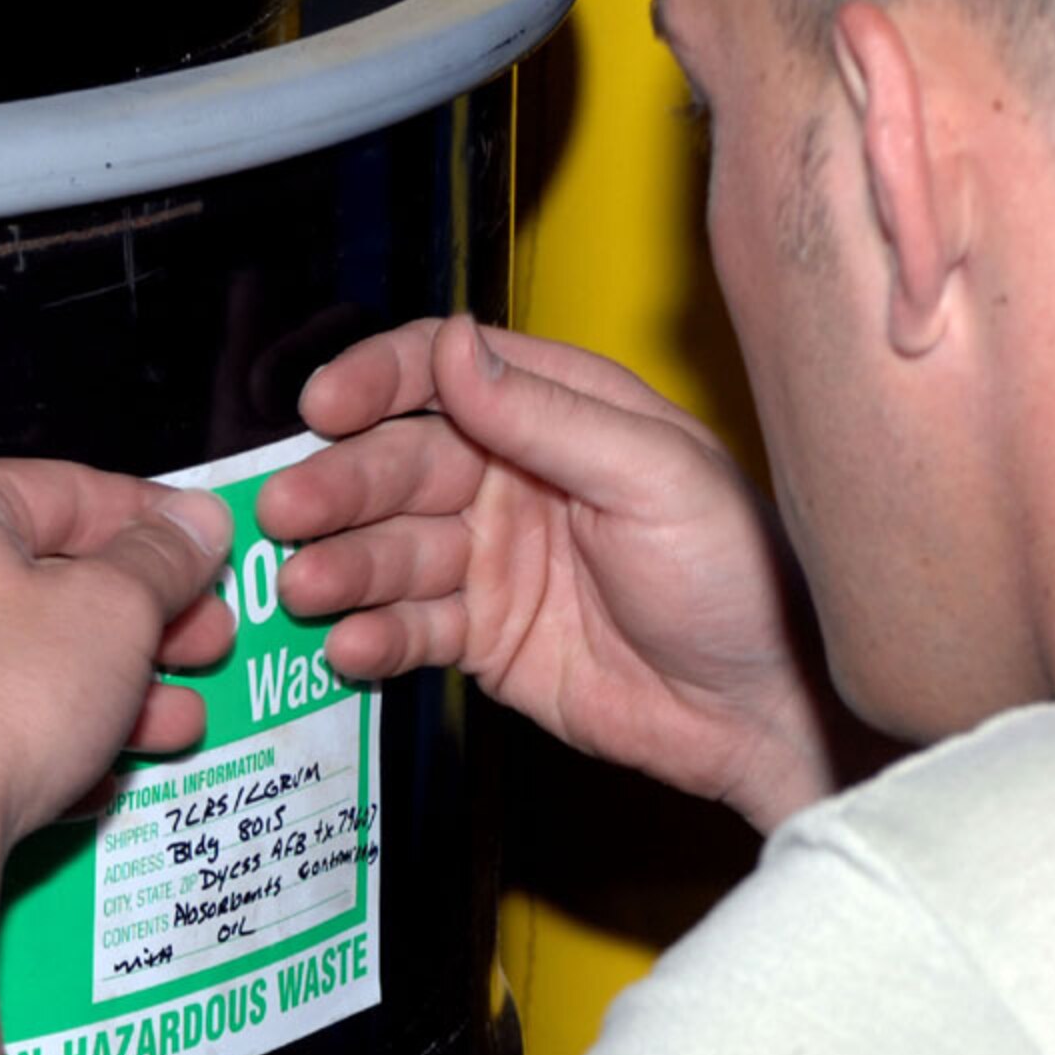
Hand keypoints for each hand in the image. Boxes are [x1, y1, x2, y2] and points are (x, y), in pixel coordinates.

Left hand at [0, 458, 235, 865]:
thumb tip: (197, 519)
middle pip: (46, 580)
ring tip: (177, 726)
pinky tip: (100, 777)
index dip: (157, 521)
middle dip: (145, 622)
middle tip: (208, 646)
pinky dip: (48, 739)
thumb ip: (163, 559)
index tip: (213, 552)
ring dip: (113, 689)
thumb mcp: (115, 613)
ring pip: (19, 660)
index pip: (68, 490)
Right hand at [259, 317, 841, 832]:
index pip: (443, 371)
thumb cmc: (739, 574)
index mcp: (557, 412)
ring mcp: (491, 561)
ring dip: (342, 566)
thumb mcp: (654, 476)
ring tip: (306, 588)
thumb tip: (456, 345)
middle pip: (399, 464)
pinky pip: (411, 628)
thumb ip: (547, 414)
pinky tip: (351, 646)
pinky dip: (374, 635)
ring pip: (391, 550)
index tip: (324, 407)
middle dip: (340, 486)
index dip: (376, 380)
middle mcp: (513, 476)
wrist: (766, 708)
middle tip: (288, 511)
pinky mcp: (483, 639)